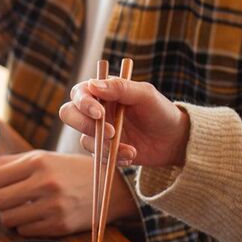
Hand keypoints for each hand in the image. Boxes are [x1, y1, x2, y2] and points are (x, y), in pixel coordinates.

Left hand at [0, 150, 138, 235]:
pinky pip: (24, 231)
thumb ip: (10, 164)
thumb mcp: (44, 158)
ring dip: (10, 216)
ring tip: (21, 209)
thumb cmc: (71, 172)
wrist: (111, 189)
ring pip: (7, 218)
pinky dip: (25, 226)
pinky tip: (36, 217)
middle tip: (5, 200)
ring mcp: (53, 206)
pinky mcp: (59, 226)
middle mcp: (45, 183)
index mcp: (39, 162)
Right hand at [59, 78, 189, 166]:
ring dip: (106, 146)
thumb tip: (93, 84)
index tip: (99, 113)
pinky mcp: (101, 150)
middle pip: (69, 114)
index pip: (79, 93)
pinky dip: (113, 158)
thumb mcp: (145, 95)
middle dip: (86, 126)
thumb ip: (120, 88)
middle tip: (111, 133)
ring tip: (131, 150)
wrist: (172, 140)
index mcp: (103, 92)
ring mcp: (96, 131)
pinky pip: (97, 156)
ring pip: (84, 139)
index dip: (84, 103)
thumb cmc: (160, 111)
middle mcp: (95, 110)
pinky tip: (131, 156)